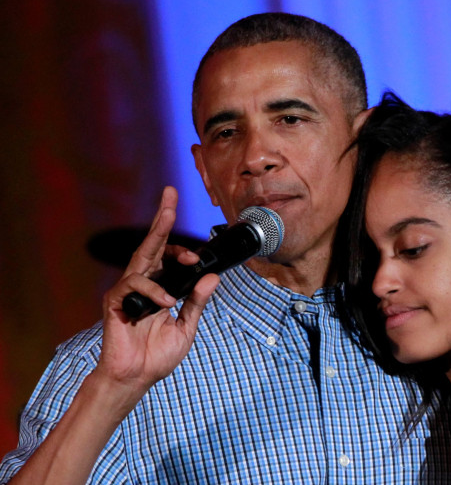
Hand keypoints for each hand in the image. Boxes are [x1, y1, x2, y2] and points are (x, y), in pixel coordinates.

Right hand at [96, 186, 218, 404]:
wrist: (137, 377)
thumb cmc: (157, 354)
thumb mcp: (186, 326)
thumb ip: (197, 302)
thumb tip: (212, 278)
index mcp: (160, 286)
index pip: (168, 255)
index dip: (183, 249)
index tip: (200, 255)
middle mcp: (143, 283)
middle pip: (152, 243)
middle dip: (162, 217)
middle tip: (170, 194)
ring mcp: (128, 290)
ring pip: (142, 256)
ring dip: (164, 246)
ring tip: (190, 260)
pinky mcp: (116, 302)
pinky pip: (133, 285)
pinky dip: (154, 291)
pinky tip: (167, 302)